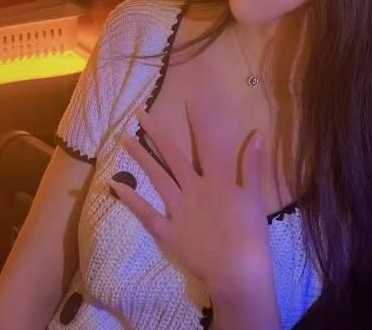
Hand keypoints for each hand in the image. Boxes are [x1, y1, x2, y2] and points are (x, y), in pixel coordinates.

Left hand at [110, 101, 274, 299]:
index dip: (197, 121)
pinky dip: (131, 199)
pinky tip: (116, 184)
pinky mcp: (168, 231)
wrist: (238, 271)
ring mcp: (178, 210)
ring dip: (141, 157)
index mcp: (217, 180)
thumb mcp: (256, 197)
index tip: (188, 100)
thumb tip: (256, 134)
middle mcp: (193, 189)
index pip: (205, 143)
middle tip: (139, 114)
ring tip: (124, 139)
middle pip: (172, 155)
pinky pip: (146, 213)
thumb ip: (253, 165)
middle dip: (156, 133)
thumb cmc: (250, 234)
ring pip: (156, 177)